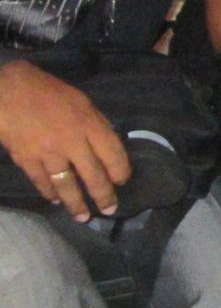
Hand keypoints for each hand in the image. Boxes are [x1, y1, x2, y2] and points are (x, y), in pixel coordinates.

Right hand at [0, 60, 129, 220]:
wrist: (8, 90)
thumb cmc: (49, 93)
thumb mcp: (82, 102)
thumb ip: (97, 125)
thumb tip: (109, 146)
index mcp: (88, 124)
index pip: (112, 154)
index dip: (120, 171)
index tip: (123, 182)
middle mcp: (71, 142)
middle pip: (93, 175)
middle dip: (103, 195)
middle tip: (110, 210)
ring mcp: (47, 153)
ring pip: (67, 185)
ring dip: (76, 203)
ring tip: (83, 217)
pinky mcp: (26, 159)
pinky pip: (42, 182)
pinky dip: (50, 193)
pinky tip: (56, 201)